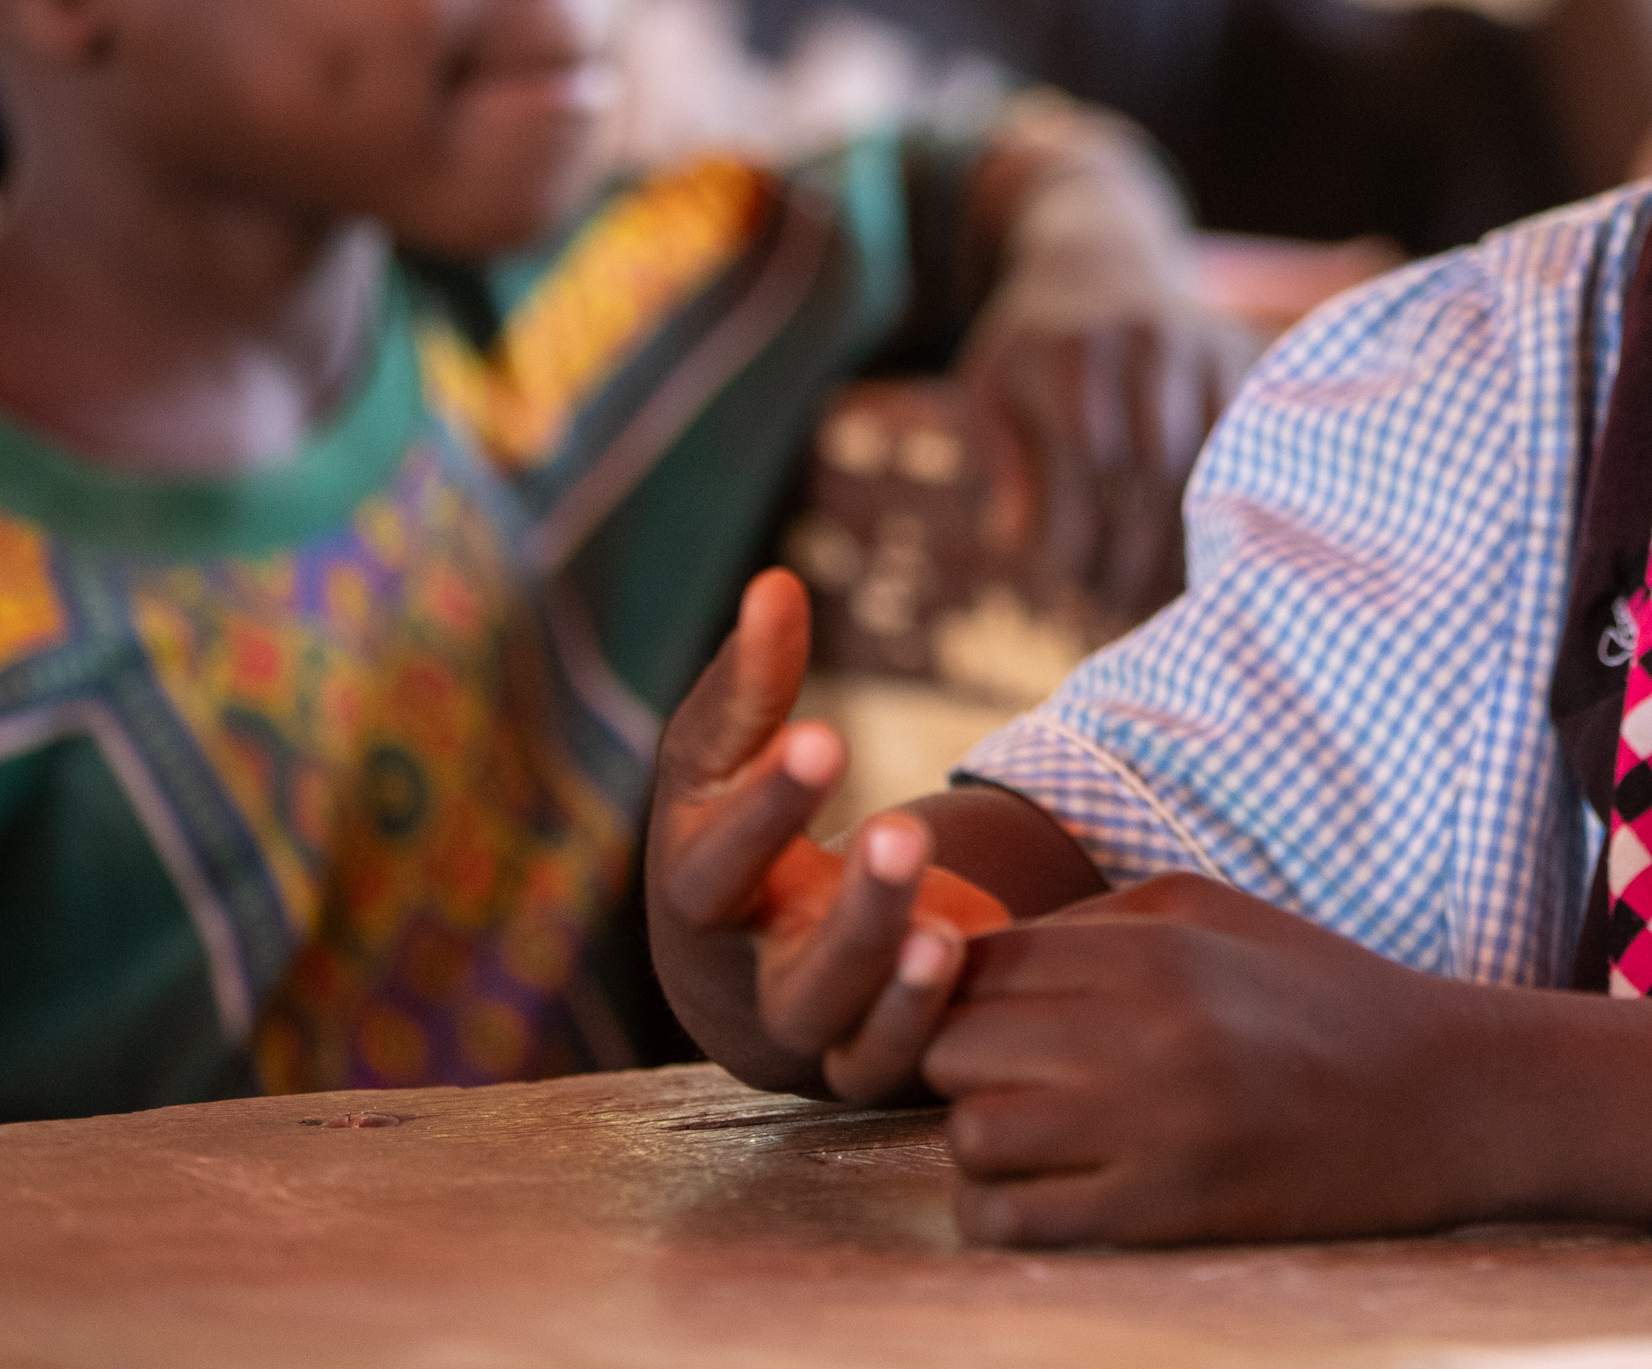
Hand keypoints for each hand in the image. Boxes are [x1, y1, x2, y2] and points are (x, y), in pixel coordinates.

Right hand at [642, 568, 1008, 1100]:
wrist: (755, 964)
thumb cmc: (737, 841)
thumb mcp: (725, 769)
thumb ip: (748, 687)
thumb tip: (776, 584)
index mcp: (694, 898)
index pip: (713, 865)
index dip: (764, 806)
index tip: (824, 736)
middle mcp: (741, 980)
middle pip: (786, 964)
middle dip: (852, 906)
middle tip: (905, 831)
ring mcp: (803, 1032)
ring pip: (841, 1023)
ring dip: (892, 972)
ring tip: (941, 924)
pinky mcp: (860, 1066)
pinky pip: (887, 1065)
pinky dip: (919, 1021)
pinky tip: (958, 957)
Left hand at [921, 875, 1572, 1244]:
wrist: (1445, 1097)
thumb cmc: (1321, 996)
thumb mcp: (1215, 916)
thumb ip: (1095, 924)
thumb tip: (968, 955)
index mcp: (1155, 945)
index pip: (977, 962)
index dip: (962, 993)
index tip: (993, 1021)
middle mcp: (1144, 1025)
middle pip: (954, 1044)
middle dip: (965, 1068)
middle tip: (1012, 1083)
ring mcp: (1154, 1123)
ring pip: (972, 1133)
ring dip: (986, 1143)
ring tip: (1038, 1142)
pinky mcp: (1168, 1211)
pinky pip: (1013, 1219)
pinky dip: (1005, 1214)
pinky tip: (1050, 1199)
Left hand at [961, 103, 1256, 627]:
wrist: (1103, 258)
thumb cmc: (1035, 345)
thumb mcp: (991, 389)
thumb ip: (1002, 465)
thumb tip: (1016, 548)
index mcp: (1075, 350)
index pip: (1084, 467)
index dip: (1073, 542)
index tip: (1057, 593)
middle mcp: (1150, 341)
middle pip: (1153, 473)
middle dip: (1130, 557)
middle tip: (1106, 609)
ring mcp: (1210, 346)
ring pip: (1214, 467)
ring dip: (1187, 547)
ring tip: (1152, 598)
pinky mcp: (1250, 359)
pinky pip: (1251, 450)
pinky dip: (1232, 510)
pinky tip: (1202, 555)